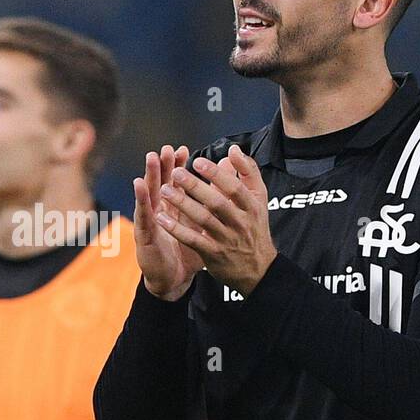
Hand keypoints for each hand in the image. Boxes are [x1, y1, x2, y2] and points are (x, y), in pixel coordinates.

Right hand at [133, 145, 204, 300]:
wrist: (174, 280)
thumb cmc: (187, 252)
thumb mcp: (201, 227)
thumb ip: (210, 205)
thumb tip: (222, 189)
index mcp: (174, 209)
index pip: (175, 184)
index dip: (178, 167)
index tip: (184, 150)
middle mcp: (160, 211)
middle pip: (161, 183)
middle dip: (163, 165)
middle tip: (167, 149)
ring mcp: (150, 222)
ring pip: (149, 194)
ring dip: (149, 175)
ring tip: (151, 158)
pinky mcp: (144, 235)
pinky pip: (143, 214)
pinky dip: (140, 199)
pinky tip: (138, 185)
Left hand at [157, 145, 276, 295]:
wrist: (258, 269)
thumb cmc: (254, 228)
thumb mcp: (259, 200)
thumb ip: (247, 173)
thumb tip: (233, 151)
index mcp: (252, 206)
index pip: (235, 187)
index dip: (217, 174)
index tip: (198, 161)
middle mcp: (240, 222)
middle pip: (217, 202)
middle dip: (195, 186)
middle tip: (175, 173)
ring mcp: (227, 239)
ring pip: (203, 220)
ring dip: (183, 204)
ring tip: (164, 190)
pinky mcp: (214, 254)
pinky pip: (193, 240)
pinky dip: (177, 229)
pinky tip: (161, 218)